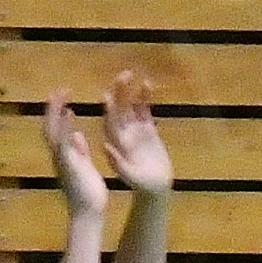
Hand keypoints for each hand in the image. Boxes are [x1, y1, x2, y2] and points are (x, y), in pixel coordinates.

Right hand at [43, 92, 107, 218]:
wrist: (89, 213)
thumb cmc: (88, 194)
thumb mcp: (84, 167)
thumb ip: (79, 150)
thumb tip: (76, 135)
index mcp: (63, 155)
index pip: (56, 130)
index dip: (57, 114)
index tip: (63, 99)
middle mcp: (58, 155)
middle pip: (50, 125)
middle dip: (52, 107)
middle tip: (58, 89)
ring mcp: (60, 158)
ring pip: (52, 129)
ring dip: (54, 110)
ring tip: (59, 93)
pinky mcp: (67, 163)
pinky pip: (63, 140)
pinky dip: (64, 125)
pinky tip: (68, 111)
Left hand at [101, 69, 172, 196]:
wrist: (155, 188)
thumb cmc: (142, 186)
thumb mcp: (131, 177)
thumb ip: (118, 163)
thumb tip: (106, 147)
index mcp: (116, 143)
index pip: (110, 122)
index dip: (109, 109)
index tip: (107, 95)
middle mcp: (124, 133)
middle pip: (119, 109)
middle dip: (119, 92)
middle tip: (121, 75)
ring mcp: (135, 130)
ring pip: (131, 106)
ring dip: (130, 91)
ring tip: (131, 73)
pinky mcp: (148, 129)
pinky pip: (145, 110)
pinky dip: (146, 98)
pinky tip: (148, 84)